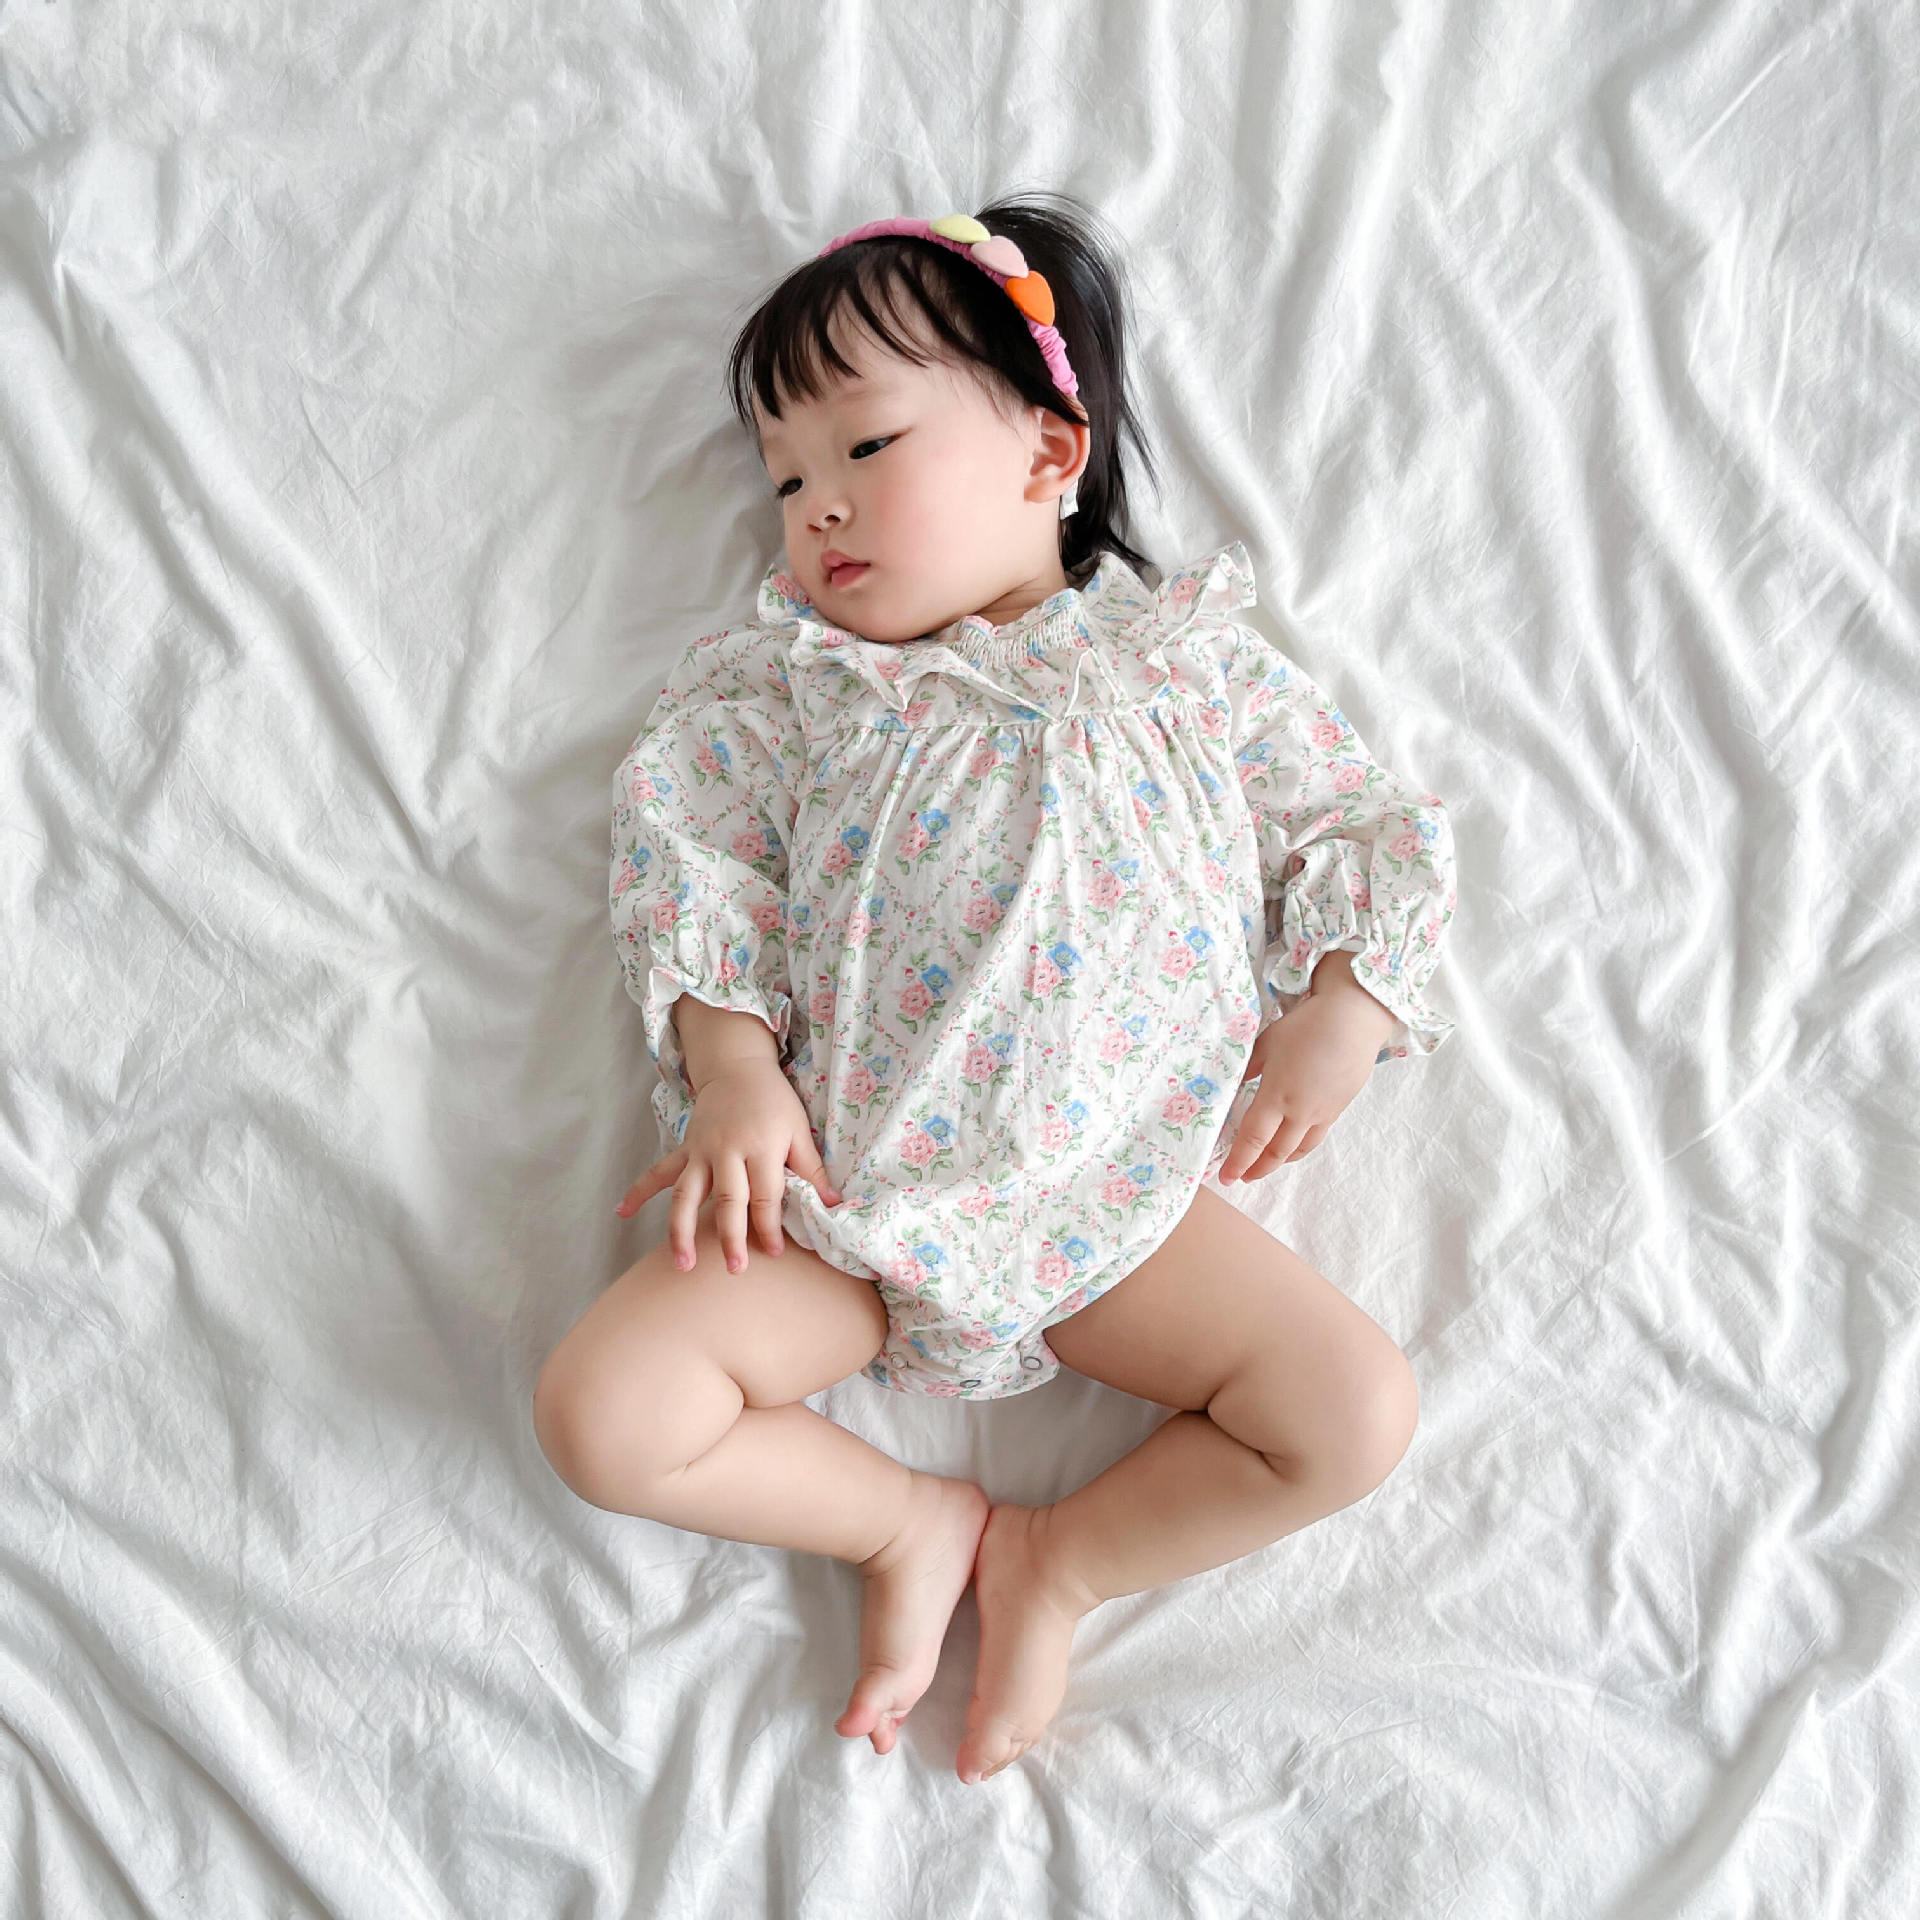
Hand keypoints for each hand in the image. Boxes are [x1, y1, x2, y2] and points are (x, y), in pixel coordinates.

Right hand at [614, 1058, 842, 1273]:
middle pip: (727, 1200)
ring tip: (683, 1264)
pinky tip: (622, 1212)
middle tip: (736, 1269)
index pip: (765, 1195)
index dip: (770, 1227)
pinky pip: (659, 1172)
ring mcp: (701, 1151)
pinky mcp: (685, 1150)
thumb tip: (835, 1204)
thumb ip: (812, 1169)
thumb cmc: (774, 1102)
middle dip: (730, 1237)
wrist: (738, 1067)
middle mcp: (727, 1151)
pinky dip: (639, 1191)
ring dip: (682, 1230)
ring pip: (687, 1195)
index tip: (774, 1252)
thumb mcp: (799, 1130)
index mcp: (760, 1147)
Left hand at [1217, 981, 1392, 1182]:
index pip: (1252, 1138)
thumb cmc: (1305, 1027)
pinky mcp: (1337, 1108)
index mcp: (1276, 1095)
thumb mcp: (1266, 1044)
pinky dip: (1300, 1148)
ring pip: (1298, 1149)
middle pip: (1276, 1151)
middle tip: (1243, 1177)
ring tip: (1265, 1167)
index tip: (1225, 1176)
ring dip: (1279, 1163)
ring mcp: (1321, 1112)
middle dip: (1257, 1168)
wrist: (1352, 1021)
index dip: (1238, 1161)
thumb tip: (1235, 1085)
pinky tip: (1294, 1146)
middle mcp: (1299, 1111)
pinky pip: (1316, 1137)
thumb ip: (1248, 1068)